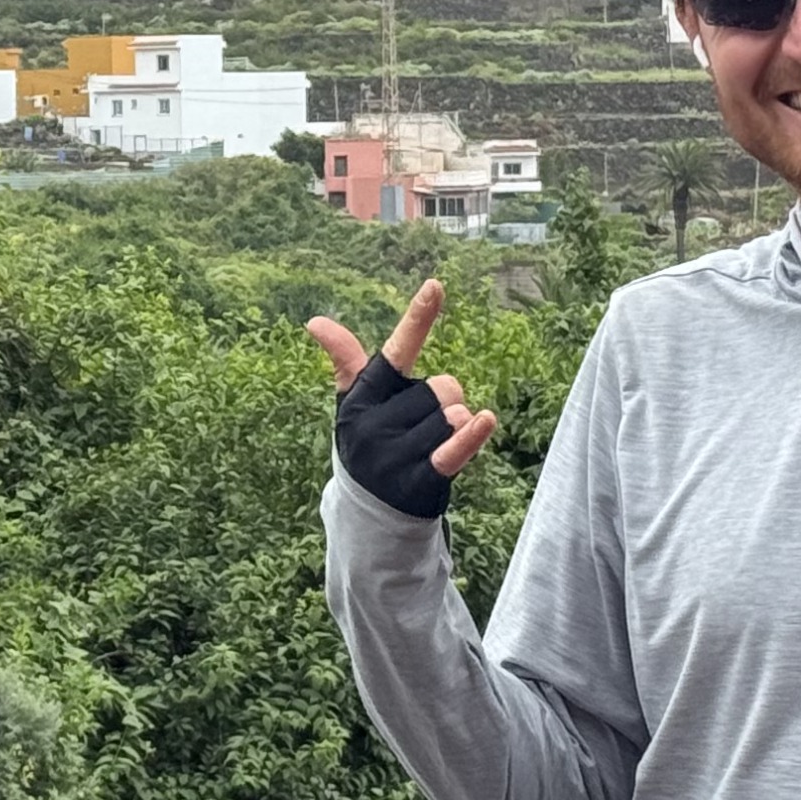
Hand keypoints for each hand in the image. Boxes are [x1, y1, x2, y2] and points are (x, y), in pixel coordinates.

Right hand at [307, 279, 500, 518]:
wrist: (369, 513)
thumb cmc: (369, 442)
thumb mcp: (355, 404)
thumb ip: (346, 361)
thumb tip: (315, 321)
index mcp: (361, 397)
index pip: (394, 351)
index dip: (417, 319)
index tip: (436, 285)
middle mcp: (373, 424)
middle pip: (441, 389)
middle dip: (444, 402)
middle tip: (423, 426)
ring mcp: (394, 455)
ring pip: (453, 416)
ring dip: (454, 428)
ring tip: (428, 447)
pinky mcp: (417, 481)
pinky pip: (452, 451)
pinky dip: (469, 437)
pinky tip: (485, 420)